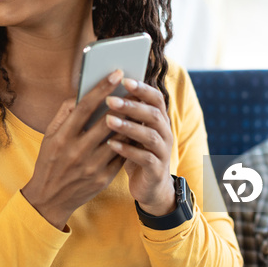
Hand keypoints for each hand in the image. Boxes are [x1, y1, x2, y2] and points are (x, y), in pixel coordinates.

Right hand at [21, 70, 126, 229]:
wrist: (49, 199)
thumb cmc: (50, 161)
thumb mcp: (49, 136)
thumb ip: (64, 113)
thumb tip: (79, 93)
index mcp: (63, 137)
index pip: (85, 106)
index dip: (102, 88)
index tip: (116, 73)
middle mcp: (77, 151)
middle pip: (106, 121)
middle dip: (123, 101)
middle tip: (136, 86)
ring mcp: (92, 166)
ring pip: (118, 138)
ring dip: (131, 120)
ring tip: (140, 104)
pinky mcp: (103, 178)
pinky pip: (122, 155)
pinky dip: (130, 141)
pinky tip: (137, 129)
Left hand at [104, 78, 175, 215]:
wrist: (149, 187)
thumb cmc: (134, 152)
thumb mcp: (131, 131)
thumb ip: (124, 114)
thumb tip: (102, 92)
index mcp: (159, 119)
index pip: (156, 98)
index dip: (142, 88)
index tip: (124, 79)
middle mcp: (165, 132)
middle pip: (154, 114)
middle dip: (132, 105)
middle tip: (110, 100)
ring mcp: (163, 151)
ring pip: (151, 135)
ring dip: (129, 126)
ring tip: (108, 120)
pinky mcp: (156, 170)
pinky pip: (145, 158)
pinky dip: (128, 150)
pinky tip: (111, 144)